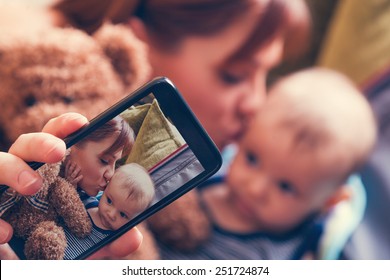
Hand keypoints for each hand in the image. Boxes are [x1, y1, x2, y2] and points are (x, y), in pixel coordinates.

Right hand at [0, 113, 142, 258]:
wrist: (26, 265)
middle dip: (41, 142)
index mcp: (49, 174)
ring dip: (13, 169)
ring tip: (32, 186)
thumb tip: (132, 237)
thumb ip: (107, 240)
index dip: (65, 127)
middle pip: (26, 145)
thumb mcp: (86, 246)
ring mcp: (2, 193)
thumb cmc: (56, 248)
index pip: (55, 140)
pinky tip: (7, 233)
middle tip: (59, 151)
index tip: (82, 122)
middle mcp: (23, 176)